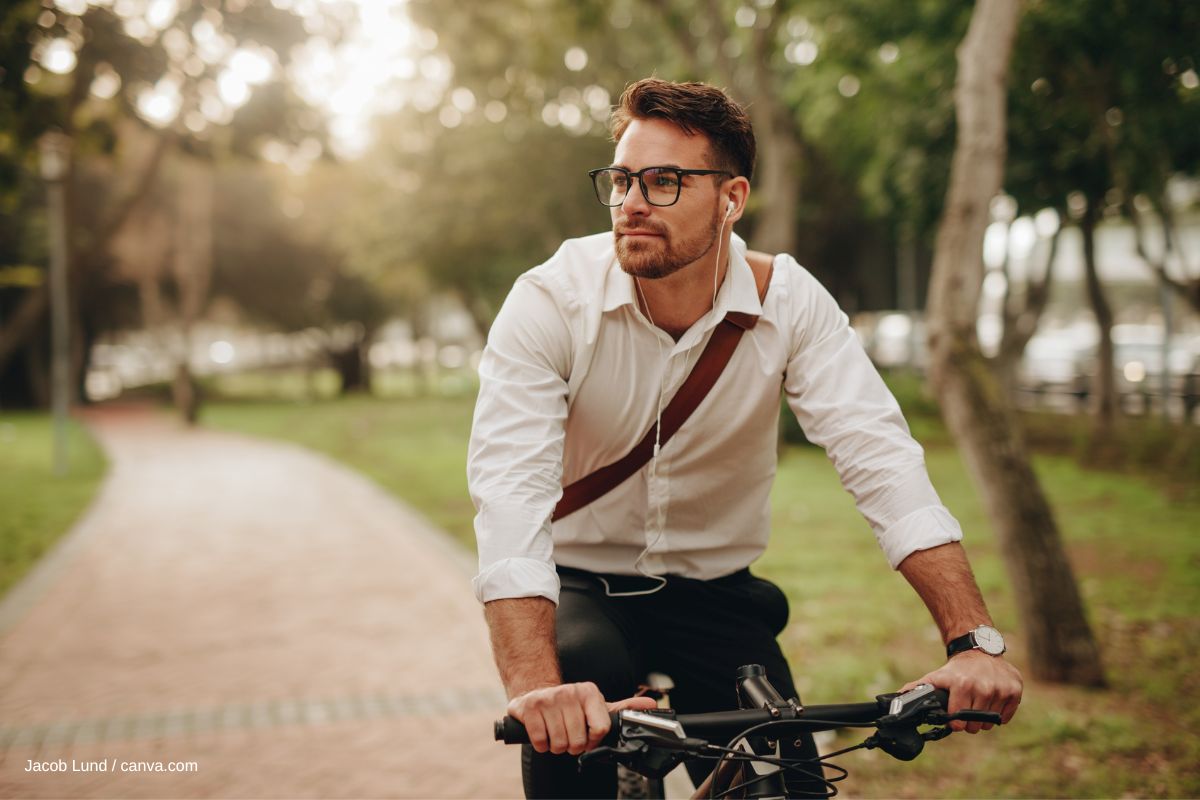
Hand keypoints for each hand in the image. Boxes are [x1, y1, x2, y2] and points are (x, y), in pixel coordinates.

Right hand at [507, 682, 657, 754]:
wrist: (535, 693)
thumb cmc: (570, 705)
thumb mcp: (597, 704)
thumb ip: (623, 707)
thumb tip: (651, 704)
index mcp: (589, 693)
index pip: (601, 728)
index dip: (593, 740)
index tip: (588, 737)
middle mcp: (569, 692)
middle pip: (578, 741)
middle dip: (572, 746)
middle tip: (568, 735)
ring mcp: (549, 699)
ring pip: (559, 744)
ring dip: (556, 746)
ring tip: (555, 733)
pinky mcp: (529, 708)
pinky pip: (540, 742)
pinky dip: (541, 745)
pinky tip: (542, 732)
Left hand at [903, 651, 1022, 733]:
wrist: (980, 649)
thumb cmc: (956, 668)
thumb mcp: (937, 676)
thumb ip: (918, 688)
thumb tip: (896, 698)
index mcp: (961, 685)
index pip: (958, 722)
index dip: (954, 722)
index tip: (954, 715)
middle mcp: (983, 687)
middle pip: (975, 726)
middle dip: (969, 722)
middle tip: (967, 708)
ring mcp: (1001, 689)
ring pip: (990, 723)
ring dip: (983, 718)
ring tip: (978, 703)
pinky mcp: (1015, 690)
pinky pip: (1006, 716)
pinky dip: (999, 714)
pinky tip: (992, 701)